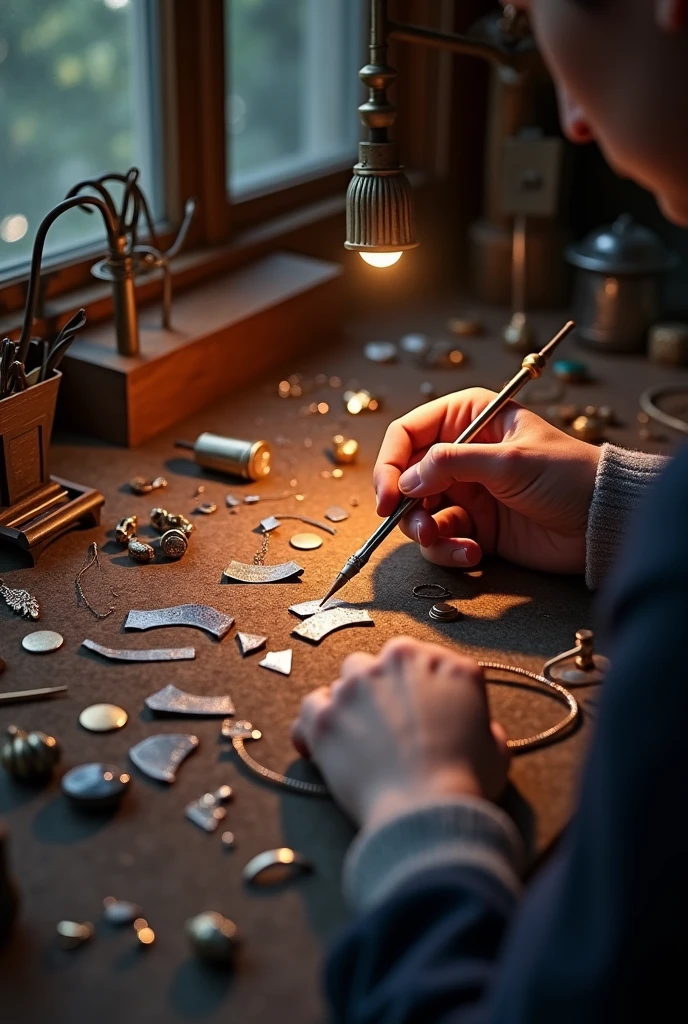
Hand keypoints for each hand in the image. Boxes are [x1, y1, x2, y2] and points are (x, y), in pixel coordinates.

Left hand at [291, 638, 509, 829]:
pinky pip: (310, 707)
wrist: (424, 813)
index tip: (416, 709)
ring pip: (345, 679)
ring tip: (357, 736)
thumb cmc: (464, 784)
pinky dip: (313, 725)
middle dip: (382, 688)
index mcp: (447, 665)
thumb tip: (482, 731)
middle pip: (381, 664)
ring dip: (350, 702)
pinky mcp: (326, 715)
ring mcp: (357, 686)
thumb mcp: (496, 750)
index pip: (425, 660)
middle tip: (388, 725)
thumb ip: (485, 727)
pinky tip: (320, 744)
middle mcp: (399, 663)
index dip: (418, 687)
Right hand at [374, 388, 600, 573]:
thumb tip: (405, 480)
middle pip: (404, 478)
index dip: (390, 463)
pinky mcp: (474, 527)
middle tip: (418, 527)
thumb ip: (452, 464)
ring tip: (448, 541)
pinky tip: (474, 553)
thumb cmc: (568, 475)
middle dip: (405, 507)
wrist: (602, 521)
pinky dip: (449, 551)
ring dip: (426, 533)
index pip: (407, 434)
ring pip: (418, 514)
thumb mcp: (508, 461)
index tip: (388, 495)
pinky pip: (442, 540)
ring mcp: (466, 492)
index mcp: (467, 419)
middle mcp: (460, 454)